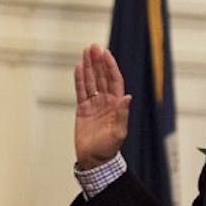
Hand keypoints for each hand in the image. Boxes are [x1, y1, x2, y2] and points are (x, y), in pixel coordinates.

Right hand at [73, 44, 130, 169]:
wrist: (94, 159)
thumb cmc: (108, 148)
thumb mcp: (118, 132)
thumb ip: (122, 114)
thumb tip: (127, 97)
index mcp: (116, 105)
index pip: (114, 80)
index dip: (110, 66)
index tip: (105, 53)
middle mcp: (106, 101)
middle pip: (101, 76)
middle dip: (98, 61)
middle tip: (93, 46)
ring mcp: (94, 104)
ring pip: (91, 80)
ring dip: (88, 66)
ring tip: (85, 52)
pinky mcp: (83, 109)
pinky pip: (80, 91)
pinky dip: (79, 79)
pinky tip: (78, 67)